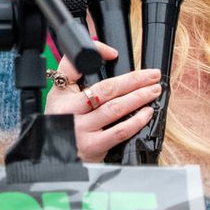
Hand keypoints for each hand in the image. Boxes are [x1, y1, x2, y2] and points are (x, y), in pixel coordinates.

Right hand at [44, 42, 161, 162]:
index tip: (114, 54)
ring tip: (154, 91)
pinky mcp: (93, 146)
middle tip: (152, 75)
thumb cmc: (63, 123)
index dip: (95, 53)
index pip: (74, 66)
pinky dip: (136, 121)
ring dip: (139, 97)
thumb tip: (107, 54)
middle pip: (106, 88)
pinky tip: (147, 113)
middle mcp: (70, 111)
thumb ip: (77, 76)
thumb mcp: (61, 98)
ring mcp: (81, 129)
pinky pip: (119, 131)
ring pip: (115, 108)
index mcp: (61, 94)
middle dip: (133, 80)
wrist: (55, 156)